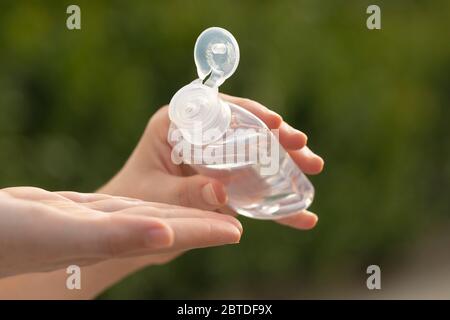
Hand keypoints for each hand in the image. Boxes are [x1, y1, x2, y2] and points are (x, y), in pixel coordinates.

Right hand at [0, 187, 241, 277]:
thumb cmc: (13, 237)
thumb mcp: (65, 229)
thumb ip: (116, 234)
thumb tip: (168, 234)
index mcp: (118, 237)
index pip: (175, 233)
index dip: (207, 231)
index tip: (238, 231)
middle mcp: (117, 232)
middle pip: (172, 224)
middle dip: (205, 221)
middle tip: (238, 219)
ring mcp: (102, 221)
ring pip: (154, 213)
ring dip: (184, 209)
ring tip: (209, 202)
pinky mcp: (87, 210)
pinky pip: (129, 205)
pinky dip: (150, 200)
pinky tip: (160, 198)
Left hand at [101, 94, 323, 229]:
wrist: (132, 225)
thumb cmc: (133, 202)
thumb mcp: (155, 196)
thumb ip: (185, 193)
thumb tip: (221, 191)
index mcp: (176, 124)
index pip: (217, 108)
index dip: (249, 113)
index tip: (275, 124)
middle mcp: (199, 136)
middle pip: (244, 128)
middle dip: (277, 137)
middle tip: (305, 149)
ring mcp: (215, 159)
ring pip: (255, 153)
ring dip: (285, 162)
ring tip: (312, 170)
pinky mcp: (225, 182)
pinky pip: (253, 188)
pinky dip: (275, 203)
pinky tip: (301, 216)